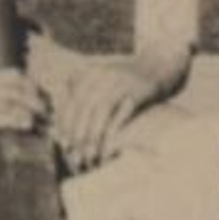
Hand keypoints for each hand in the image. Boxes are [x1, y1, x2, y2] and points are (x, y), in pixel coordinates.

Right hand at [0, 69, 45, 161]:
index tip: (41, 98)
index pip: (11, 74)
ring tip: (37, 119)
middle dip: (34, 96)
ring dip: (28, 108)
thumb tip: (13, 107)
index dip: (30, 84)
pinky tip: (24, 124)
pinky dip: (15, 119)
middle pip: (14, 84)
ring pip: (8, 98)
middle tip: (45, 110)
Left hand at [51, 49, 188, 173]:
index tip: (62, 143)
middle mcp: (103, 74)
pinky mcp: (139, 90)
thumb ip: (81, 96)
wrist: (159, 64)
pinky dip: (114, 130)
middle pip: (83, 107)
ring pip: (101, 111)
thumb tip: (59, 126)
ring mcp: (121, 81)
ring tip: (90, 155)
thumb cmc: (124, 81)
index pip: (70, 101)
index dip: (64, 124)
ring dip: (93, 135)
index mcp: (89, 72)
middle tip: (74, 154)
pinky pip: (123, 112)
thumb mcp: (100, 81)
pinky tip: (109, 146)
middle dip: (77, 133)